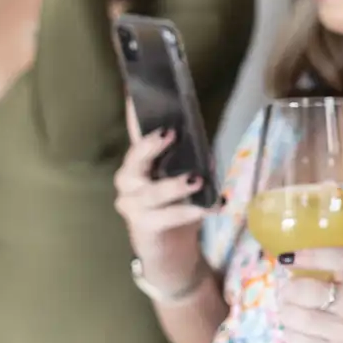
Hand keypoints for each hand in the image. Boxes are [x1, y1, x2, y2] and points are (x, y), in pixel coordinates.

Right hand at [113, 106, 208, 293]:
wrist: (171, 254)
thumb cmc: (178, 210)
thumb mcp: (186, 182)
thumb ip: (192, 164)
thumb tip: (206, 152)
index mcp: (141, 163)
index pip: (136, 132)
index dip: (134, 112)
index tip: (132, 88)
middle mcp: (130, 180)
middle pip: (134, 159)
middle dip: (150, 146)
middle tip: (170, 134)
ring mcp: (132, 205)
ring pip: (152, 192)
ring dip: (175, 185)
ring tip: (196, 179)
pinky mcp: (143, 226)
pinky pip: (167, 217)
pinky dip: (192, 212)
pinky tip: (212, 207)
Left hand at [275, 247, 342, 342]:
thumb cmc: (340, 307)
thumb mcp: (340, 281)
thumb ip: (318, 266)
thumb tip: (283, 260)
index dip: (313, 255)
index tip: (287, 258)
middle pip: (304, 290)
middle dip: (287, 291)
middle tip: (288, 293)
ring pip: (292, 315)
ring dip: (286, 313)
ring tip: (295, 314)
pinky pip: (293, 340)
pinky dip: (291, 335)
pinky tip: (302, 334)